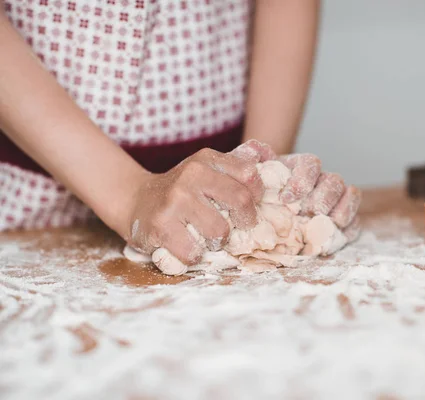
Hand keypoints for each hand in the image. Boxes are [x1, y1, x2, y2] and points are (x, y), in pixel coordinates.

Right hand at [124, 148, 264, 274]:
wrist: (134, 200)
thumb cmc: (179, 192)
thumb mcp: (203, 171)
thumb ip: (232, 175)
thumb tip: (273, 191)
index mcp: (206, 160)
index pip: (249, 176)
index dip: (256, 197)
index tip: (249, 208)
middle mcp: (191, 175)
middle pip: (241, 202)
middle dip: (245, 222)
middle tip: (236, 228)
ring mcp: (175, 200)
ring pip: (220, 231)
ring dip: (218, 241)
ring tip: (207, 237)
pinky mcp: (161, 226)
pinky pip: (195, 251)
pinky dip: (195, 255)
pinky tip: (187, 246)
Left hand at [236, 140, 361, 240]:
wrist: (265, 217)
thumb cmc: (258, 196)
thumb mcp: (249, 177)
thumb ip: (249, 161)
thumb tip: (255, 149)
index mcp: (302, 167)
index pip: (311, 164)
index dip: (302, 180)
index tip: (286, 198)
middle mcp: (322, 180)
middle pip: (334, 181)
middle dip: (322, 198)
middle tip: (307, 213)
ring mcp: (336, 201)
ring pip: (350, 195)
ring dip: (340, 210)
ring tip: (324, 224)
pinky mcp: (343, 222)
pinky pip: (355, 221)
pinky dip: (348, 230)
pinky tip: (332, 238)